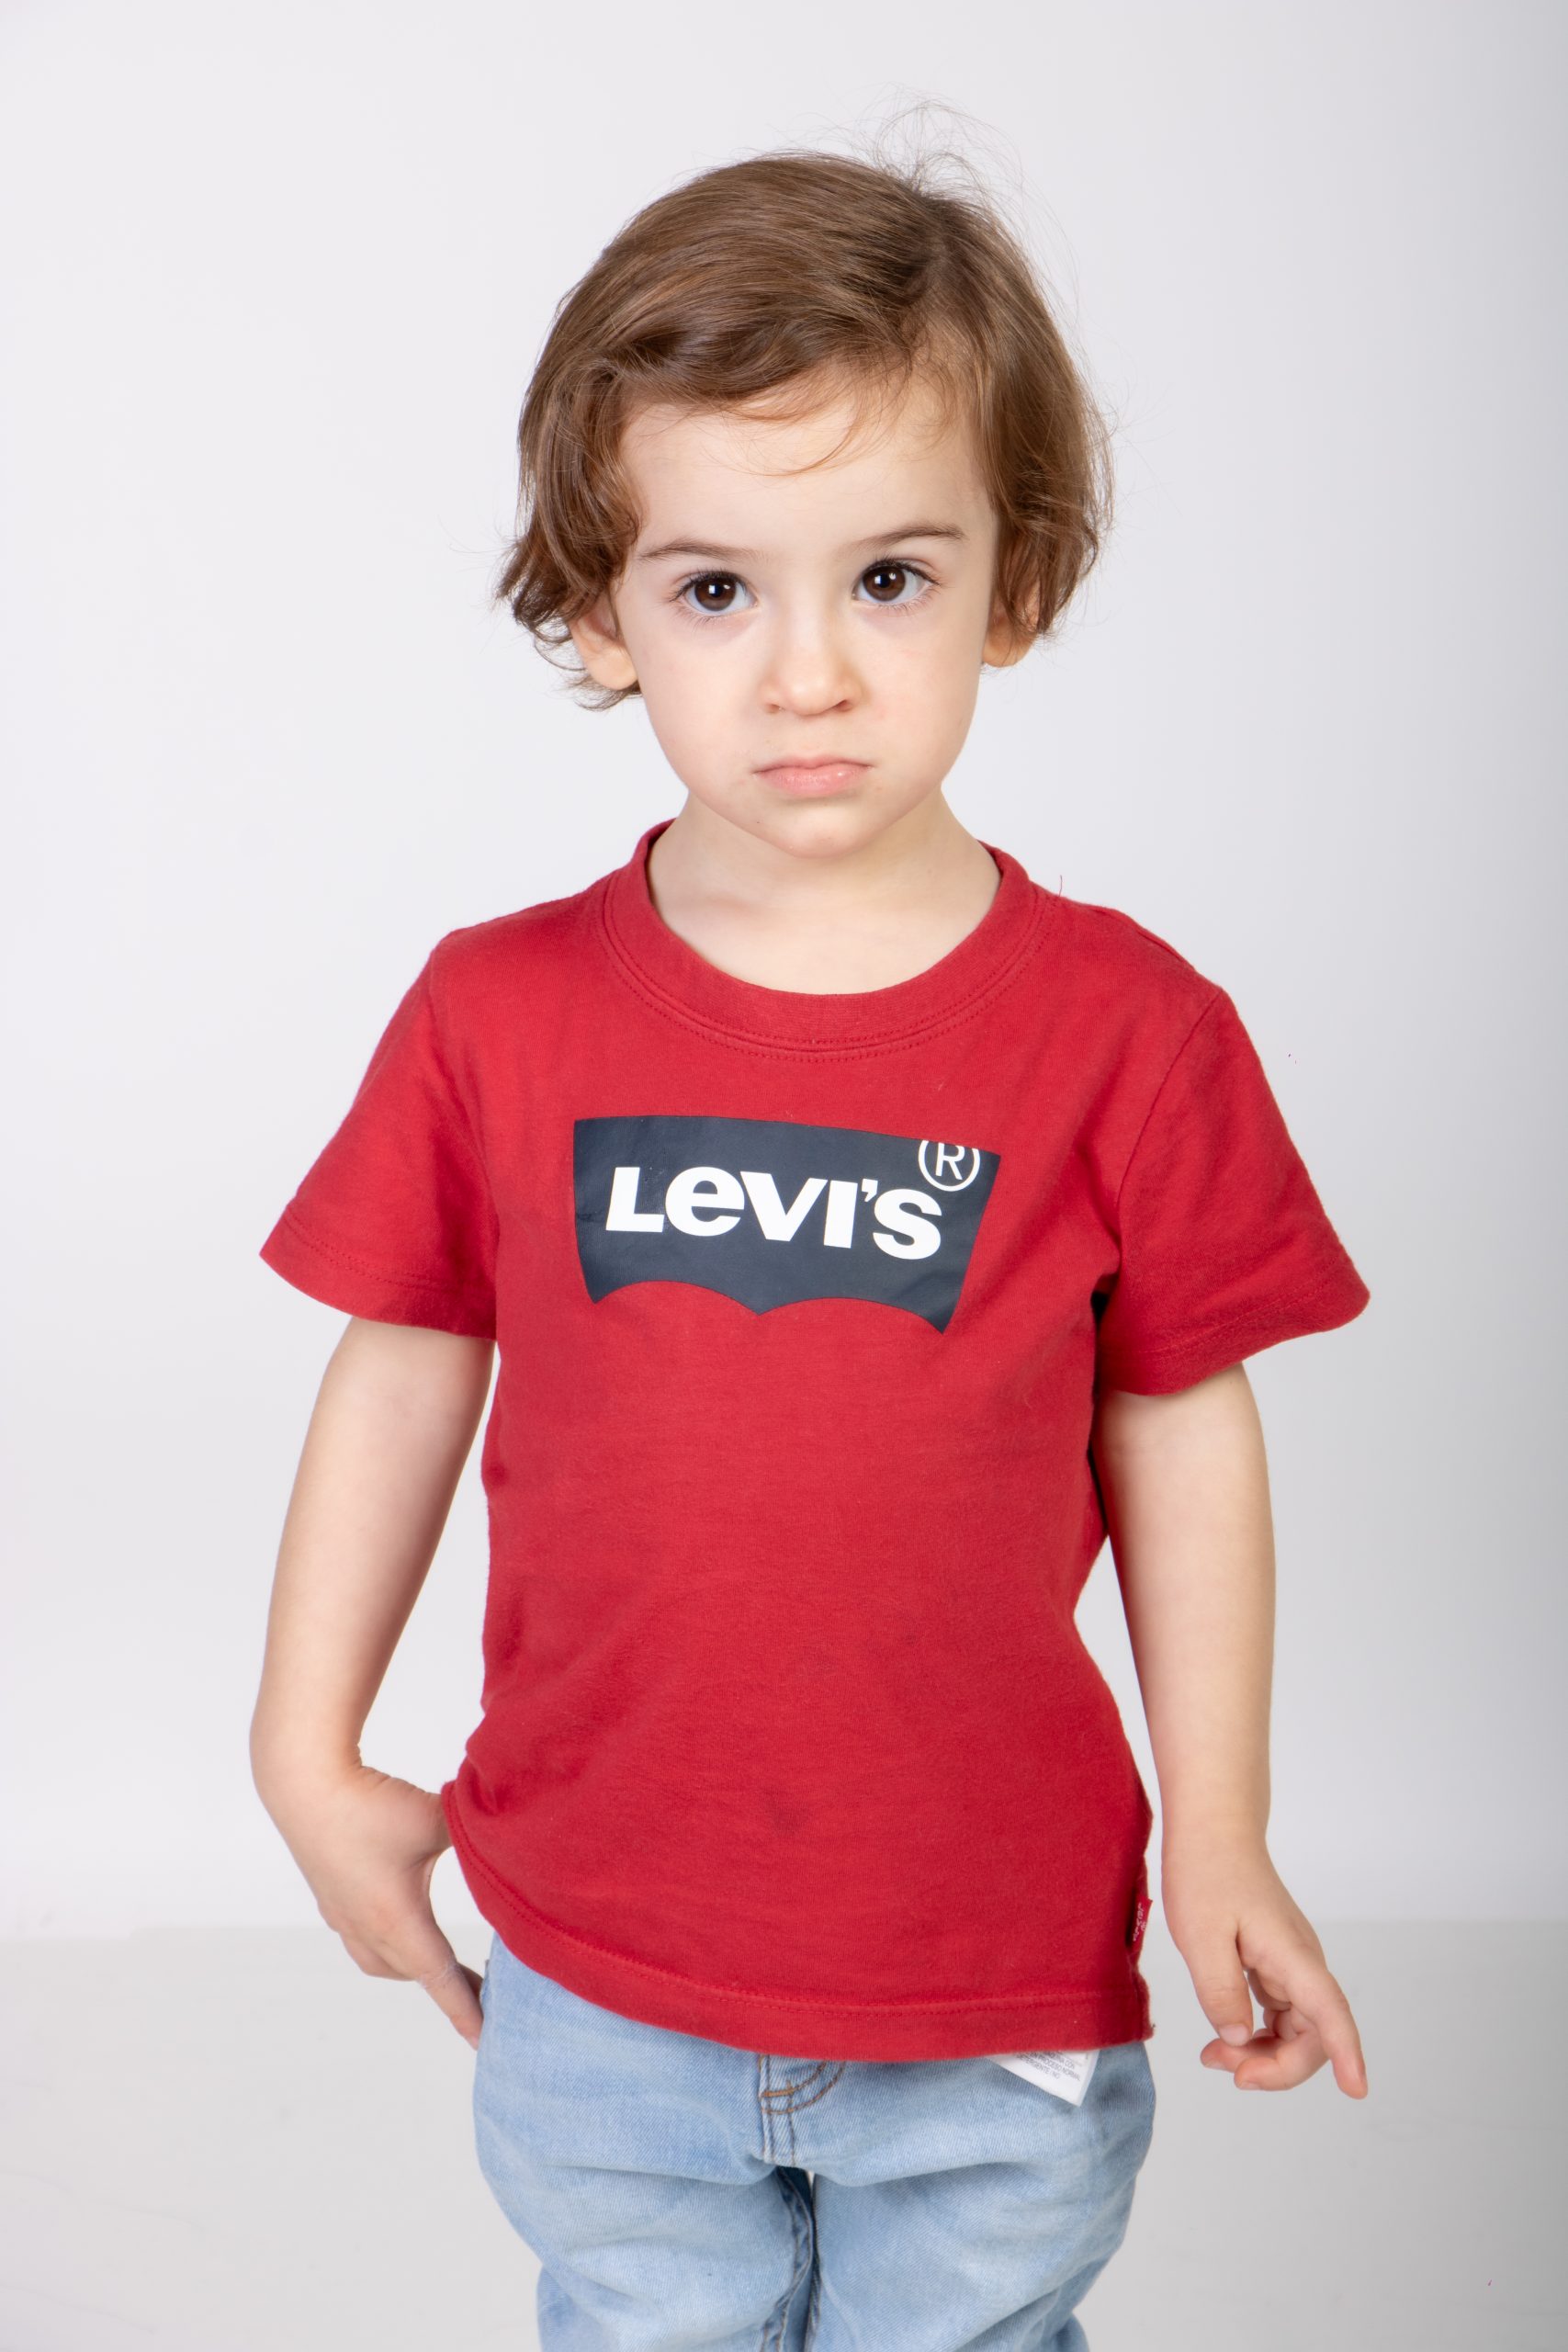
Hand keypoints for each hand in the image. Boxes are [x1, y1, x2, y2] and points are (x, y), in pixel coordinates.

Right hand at [258, 1760, 484, 2051]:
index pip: (441, 1978)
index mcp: (397, 1919)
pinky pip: (363, 1937)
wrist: (302, 1784)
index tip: (487, 2041)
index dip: (467, 2011)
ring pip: (383, 1960)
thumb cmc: (369, 1803)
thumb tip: (513, 1838)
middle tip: (485, 1992)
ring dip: (414, 1966)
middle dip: (450, 1988)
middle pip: (415, 1972)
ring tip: (444, 1964)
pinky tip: (397, 1924)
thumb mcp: (437, 1818)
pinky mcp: (331, 1897)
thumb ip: (479, 1833)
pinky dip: (387, 1943)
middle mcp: (367, 1928)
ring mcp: (343, 1915)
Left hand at [1160, 1837, 1367, 2097]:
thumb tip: (1239, 2038)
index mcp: (1291, 1954)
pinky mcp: (1275, 1966)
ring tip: (1214, 2056)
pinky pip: (1278, 2015)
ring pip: (1296, 2031)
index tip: (1357, 2090)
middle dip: (1276, 2066)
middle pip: (1313, 2036)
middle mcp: (1301, 1963)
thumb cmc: (1207, 1870)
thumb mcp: (1200, 1933)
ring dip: (1263, 2055)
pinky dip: (1256, 2035)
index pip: (1330, 2011)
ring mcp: (1290, 1966)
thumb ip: (1219, 1990)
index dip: (1347, 2053)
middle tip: (1224, 2067)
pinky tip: (1225, 2037)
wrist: (1214, 1828)